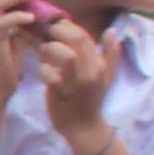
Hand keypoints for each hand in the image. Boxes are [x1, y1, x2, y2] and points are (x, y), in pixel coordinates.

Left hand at [33, 15, 113, 137]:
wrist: (83, 127)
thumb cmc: (92, 99)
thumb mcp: (107, 77)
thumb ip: (111, 54)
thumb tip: (112, 31)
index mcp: (100, 65)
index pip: (84, 36)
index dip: (66, 26)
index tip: (54, 26)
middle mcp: (92, 72)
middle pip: (76, 39)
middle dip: (56, 31)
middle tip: (44, 32)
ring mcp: (77, 83)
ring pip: (65, 54)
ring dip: (49, 48)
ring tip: (42, 51)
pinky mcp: (61, 93)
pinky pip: (50, 75)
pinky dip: (43, 70)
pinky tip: (42, 70)